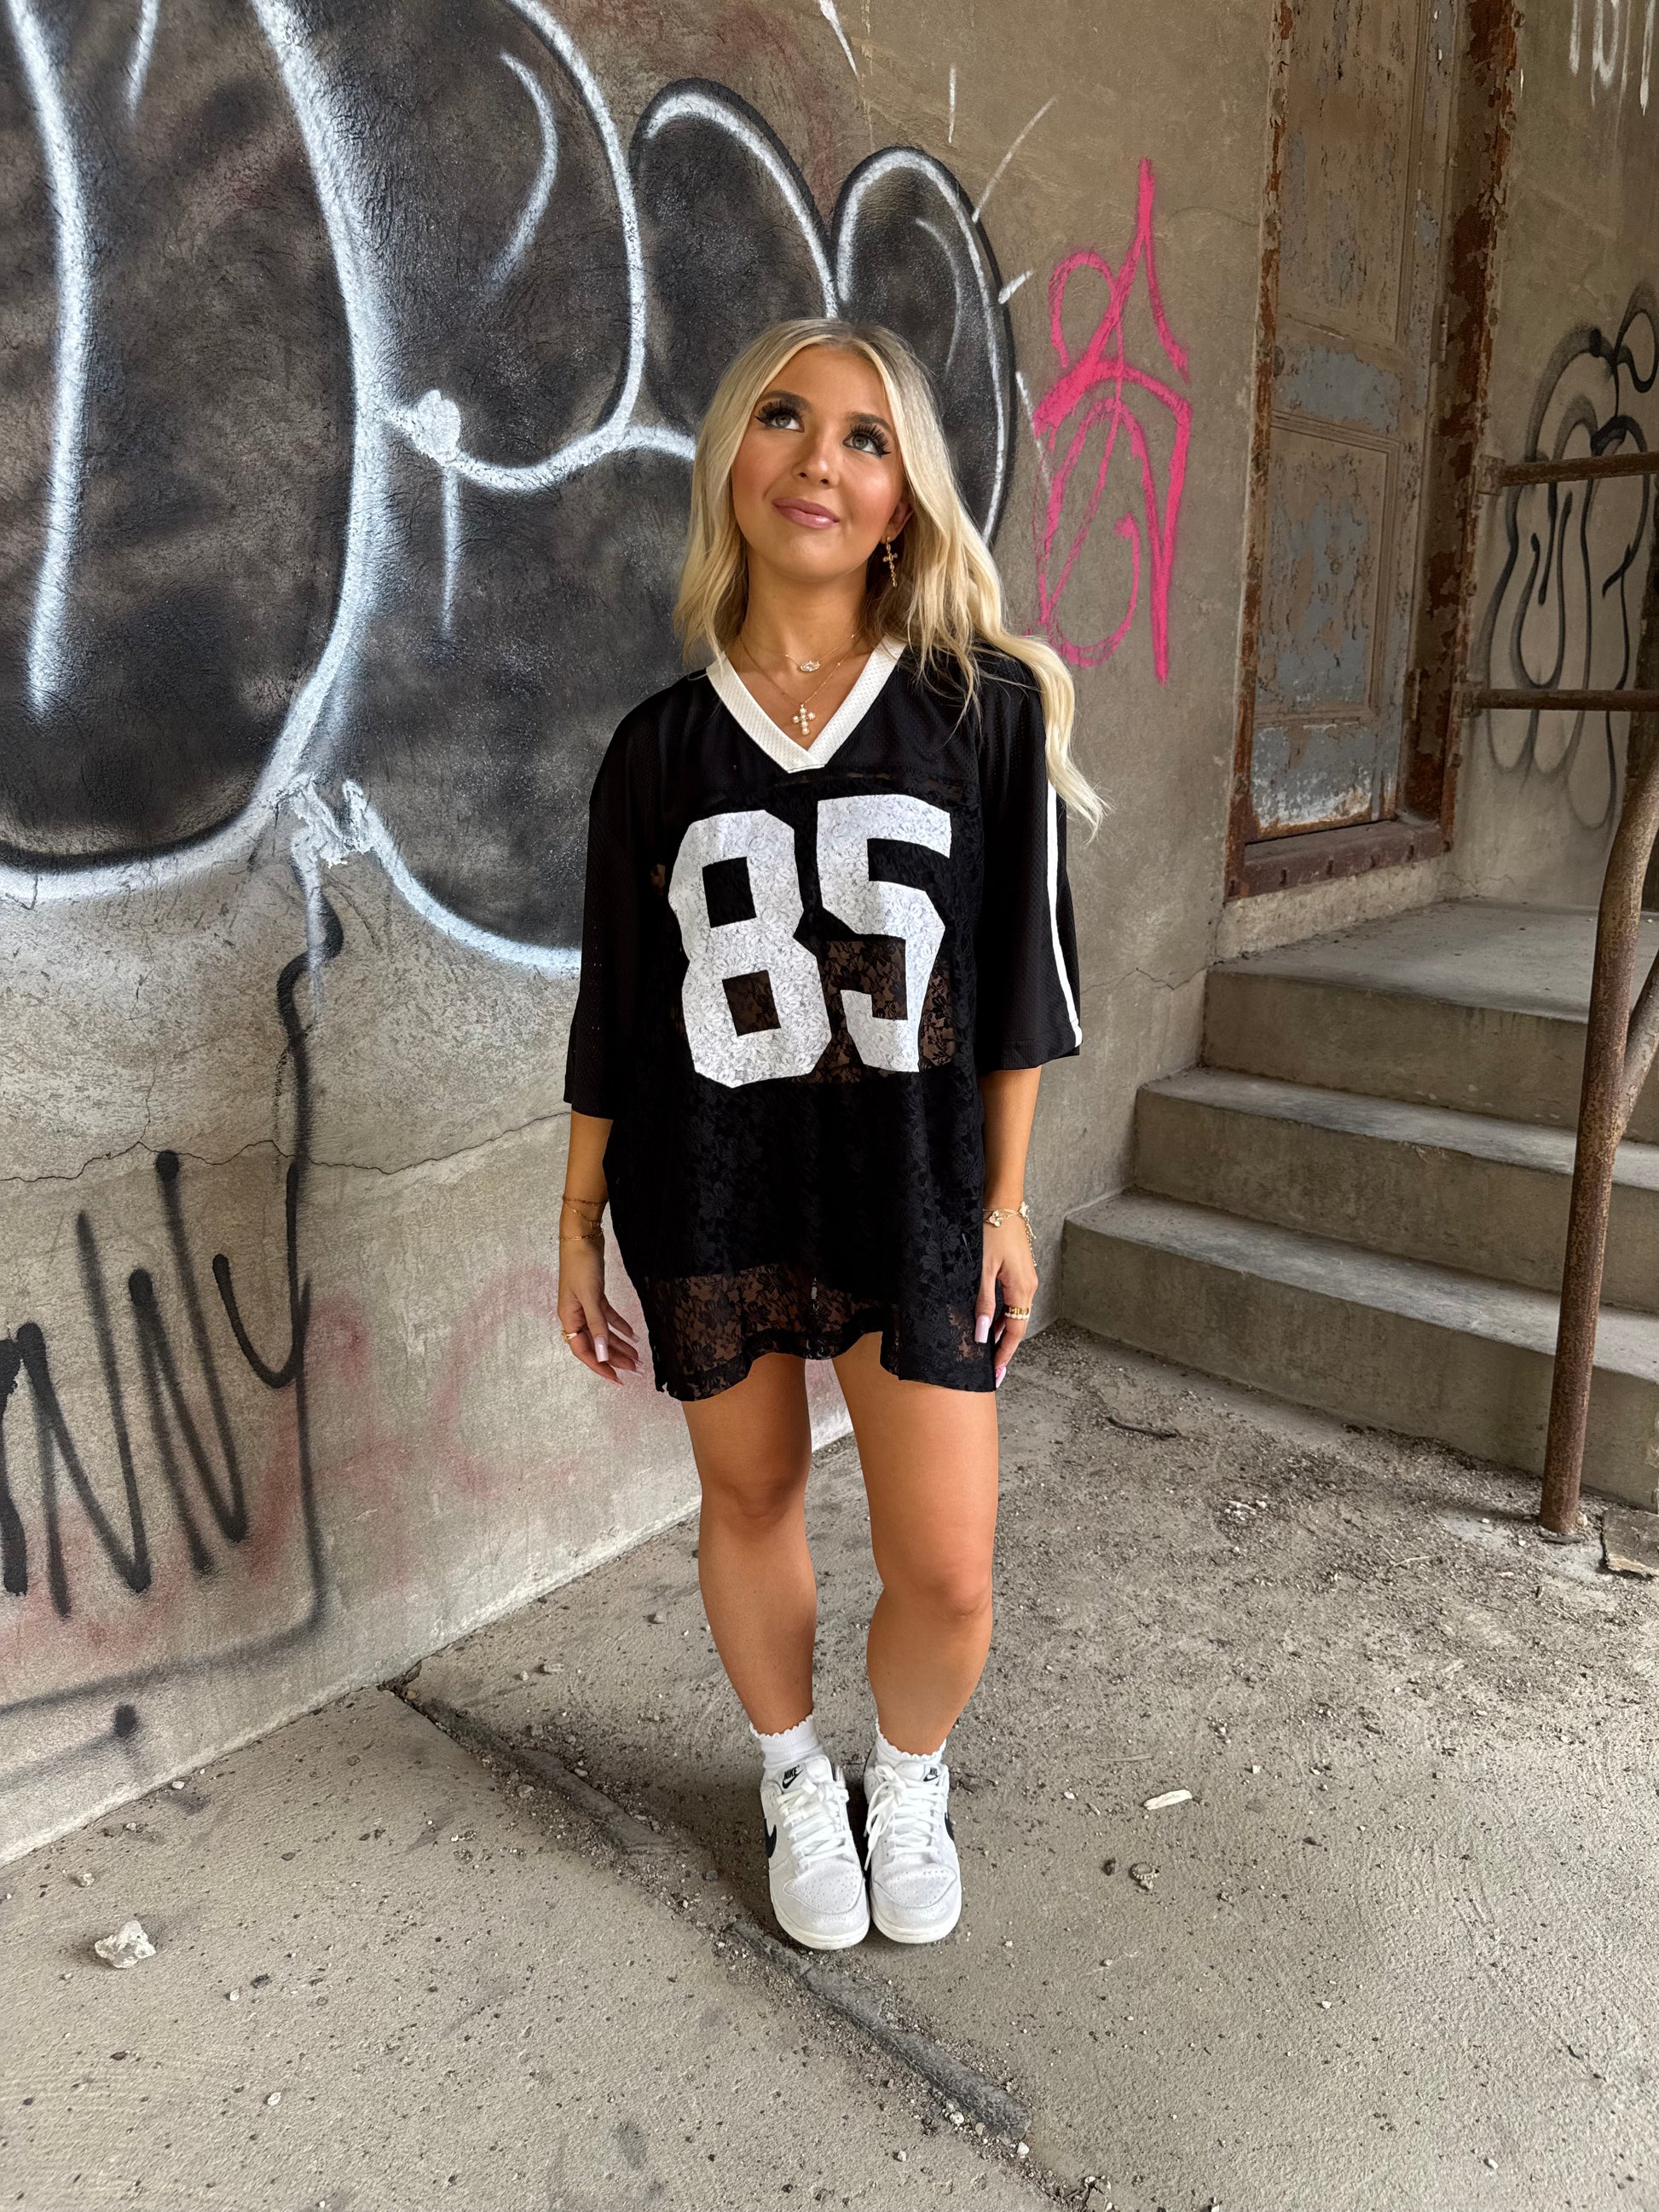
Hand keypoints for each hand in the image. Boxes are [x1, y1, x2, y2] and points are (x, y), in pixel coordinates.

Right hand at [557, 1228, 639, 1384]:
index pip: (584, 1351)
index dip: (600, 1366)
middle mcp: (575, 1315)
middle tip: (635, 1369)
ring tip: (637, 1357)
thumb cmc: (581, 1264)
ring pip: (603, 1332)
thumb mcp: (590, 1296)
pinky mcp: (595, 1295)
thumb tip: (601, 1354)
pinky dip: (620, 1325)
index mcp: (569, 1318)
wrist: (582, 1237)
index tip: (617, 1379)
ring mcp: (585, 1306)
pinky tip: (633, 1334)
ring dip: (619, 1344)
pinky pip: (607, 1317)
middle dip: (615, 1358)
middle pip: (596, 1344)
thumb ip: (596, 1325)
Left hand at [975, 1215, 1036, 1387]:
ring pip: (1015, 1314)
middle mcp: (1029, 1287)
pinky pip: (1013, 1302)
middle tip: (991, 1369)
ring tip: (988, 1351)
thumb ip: (983, 1303)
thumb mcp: (982, 1270)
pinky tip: (991, 1322)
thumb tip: (982, 1334)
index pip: (1014, 1331)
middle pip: (1017, 1325)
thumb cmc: (991, 1232)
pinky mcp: (1020, 1272)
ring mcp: (1026, 1279)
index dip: (1004, 1353)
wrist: (1002, 1204)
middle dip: (1004, 1348)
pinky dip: (1003, 1316)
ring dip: (1002, 1332)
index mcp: (1022, 1289)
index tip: (996, 1372)